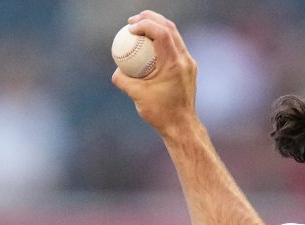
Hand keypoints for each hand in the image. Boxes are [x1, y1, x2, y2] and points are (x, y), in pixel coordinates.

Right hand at [110, 11, 198, 136]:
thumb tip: (116, 69)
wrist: (182, 126)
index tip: (129, 28)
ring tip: (139, 28)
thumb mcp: (136, 95)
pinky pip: (175, 46)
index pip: (161, 33)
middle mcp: (185, 60)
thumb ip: (122, 79)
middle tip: (132, 21)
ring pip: (174, 35)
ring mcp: (189, 63)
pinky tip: (147, 45)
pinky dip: (162, 40)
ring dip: (157, 27)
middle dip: (150, 18)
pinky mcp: (188, 68)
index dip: (145, 24)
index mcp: (174, 64)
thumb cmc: (160, 113)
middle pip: (170, 28)